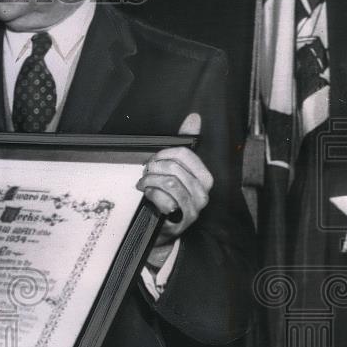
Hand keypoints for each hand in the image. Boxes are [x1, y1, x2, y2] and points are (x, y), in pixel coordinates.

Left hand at [136, 113, 212, 246]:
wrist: (164, 228)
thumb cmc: (170, 196)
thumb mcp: (177, 171)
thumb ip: (184, 145)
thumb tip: (194, 118)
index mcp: (204, 177)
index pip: (185, 155)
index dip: (163, 154)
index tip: (154, 160)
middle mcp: (203, 193)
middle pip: (174, 168)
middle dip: (154, 168)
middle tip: (145, 172)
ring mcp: (193, 208)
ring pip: (169, 183)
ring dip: (149, 181)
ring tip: (143, 183)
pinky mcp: (181, 220)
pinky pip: (165, 200)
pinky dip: (151, 194)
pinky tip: (147, 194)